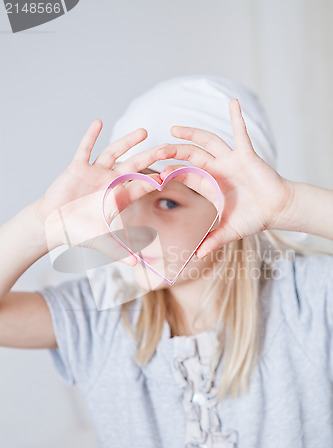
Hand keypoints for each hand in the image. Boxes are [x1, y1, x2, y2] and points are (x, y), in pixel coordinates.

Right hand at [36, 120, 162, 264]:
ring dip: (127, 142)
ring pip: (115, 153)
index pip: (142, 185)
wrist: (55, 224)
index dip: (156, 180)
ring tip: (144, 132)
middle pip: (134, 165)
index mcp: (119, 196)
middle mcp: (111, 181)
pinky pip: (85, 149)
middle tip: (169, 147)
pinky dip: (90, 137)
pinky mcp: (78, 167)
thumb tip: (138, 266)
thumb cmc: (79, 231)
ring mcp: (96, 172)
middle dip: (151, 157)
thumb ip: (119, 251)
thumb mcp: (101, 241)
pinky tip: (99, 122)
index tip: (173, 175)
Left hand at [155, 99, 294, 258]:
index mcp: (209, 184)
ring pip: (208, 142)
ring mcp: (230, 160)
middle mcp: (216, 168)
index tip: (156, 176)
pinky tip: (232, 102)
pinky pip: (241, 133)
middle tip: (156, 149)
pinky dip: (237, 118)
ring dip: (192, 133)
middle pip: (190, 156)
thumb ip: (212, 241)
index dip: (170, 174)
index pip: (184, 174)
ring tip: (174, 128)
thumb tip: (196, 256)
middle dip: (174, 152)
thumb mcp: (229, 231)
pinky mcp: (246, 155)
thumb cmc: (253, 217)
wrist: (276, 210)